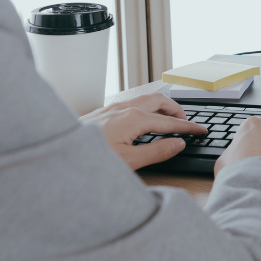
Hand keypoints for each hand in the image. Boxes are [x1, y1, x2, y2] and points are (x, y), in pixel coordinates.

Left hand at [79, 93, 207, 169]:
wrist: (59, 152)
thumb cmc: (91, 160)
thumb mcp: (129, 161)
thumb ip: (157, 151)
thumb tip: (179, 143)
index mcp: (135, 119)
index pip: (170, 122)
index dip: (188, 127)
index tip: (201, 131)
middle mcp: (125, 108)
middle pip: (159, 100)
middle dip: (176, 109)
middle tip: (187, 121)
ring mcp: (112, 108)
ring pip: (144, 99)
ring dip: (161, 106)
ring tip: (168, 118)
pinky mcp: (103, 112)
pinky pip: (132, 102)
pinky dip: (146, 107)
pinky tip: (142, 120)